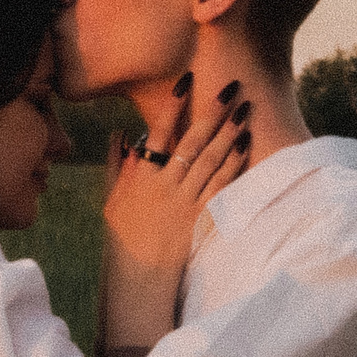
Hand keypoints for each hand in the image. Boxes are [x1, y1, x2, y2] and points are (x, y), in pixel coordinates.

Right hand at [100, 79, 250, 355]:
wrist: (138, 275)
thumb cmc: (122, 236)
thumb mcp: (112, 198)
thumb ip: (117, 164)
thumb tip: (120, 134)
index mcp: (140, 176)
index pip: (158, 132)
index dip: (173, 106)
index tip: (187, 81)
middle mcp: (163, 184)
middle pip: (192, 141)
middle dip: (213, 112)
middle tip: (231, 88)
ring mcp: (183, 201)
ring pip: (211, 161)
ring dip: (229, 133)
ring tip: (245, 111)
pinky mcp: (200, 217)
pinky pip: (221, 186)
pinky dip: (234, 165)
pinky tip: (245, 146)